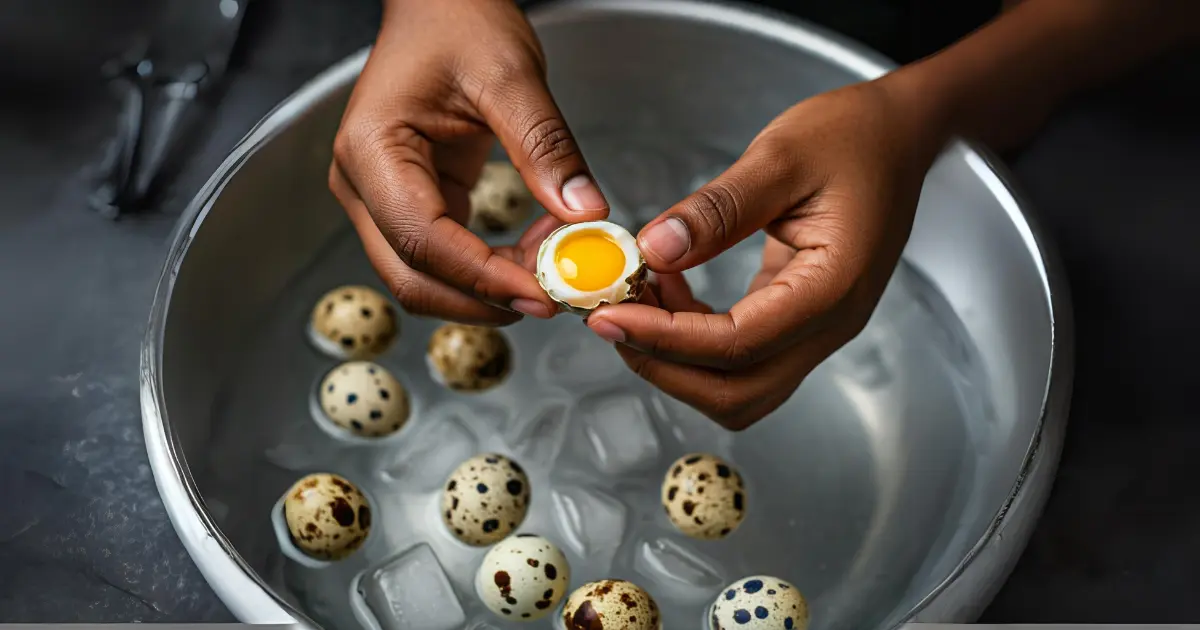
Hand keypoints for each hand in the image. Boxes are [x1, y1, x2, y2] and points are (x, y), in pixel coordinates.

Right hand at [329, 0, 608, 325]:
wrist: (439, 4)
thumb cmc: (458, 21)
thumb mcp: (512, 75)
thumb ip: (546, 147)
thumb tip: (583, 215)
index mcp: (372, 149)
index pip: (422, 239)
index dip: (481, 277)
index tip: (541, 292)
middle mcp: (363, 183)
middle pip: (412, 276)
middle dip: (482, 299)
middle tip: (552, 299)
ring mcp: (380, 199)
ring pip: (425, 277)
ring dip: (487, 288)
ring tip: (550, 268)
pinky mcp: (410, 203)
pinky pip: (444, 257)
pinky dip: (489, 267)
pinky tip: (534, 249)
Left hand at [586, 77, 949, 429]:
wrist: (898, 135)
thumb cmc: (853, 137)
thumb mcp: (781, 156)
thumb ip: (719, 209)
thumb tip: (656, 249)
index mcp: (832, 288)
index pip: (738, 345)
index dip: (667, 339)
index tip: (611, 316)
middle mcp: (829, 324)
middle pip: (738, 392)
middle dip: (666, 367)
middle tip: (612, 320)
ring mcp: (816, 327)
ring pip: (739, 386)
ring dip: (679, 360)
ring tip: (637, 301)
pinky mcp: (798, 316)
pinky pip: (741, 354)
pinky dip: (695, 338)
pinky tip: (669, 288)